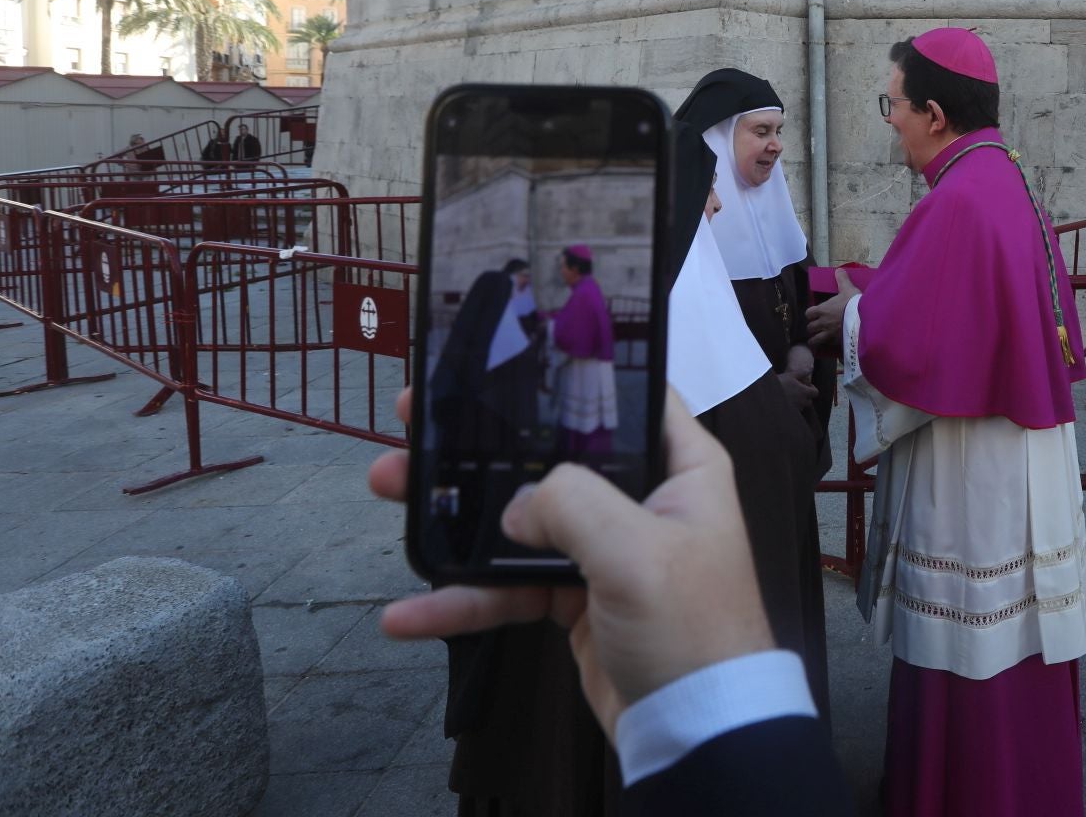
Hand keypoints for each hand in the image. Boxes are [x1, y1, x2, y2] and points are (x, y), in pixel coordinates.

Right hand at [369, 386, 773, 734]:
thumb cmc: (695, 630)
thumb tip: (516, 505)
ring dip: (456, 516)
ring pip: (520, 519)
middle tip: (419, 419)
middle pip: (554, 453)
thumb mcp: (638, 551)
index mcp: (683, 467)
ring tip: (387, 490)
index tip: (508, 358)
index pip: (630, 396)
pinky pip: (510, 588)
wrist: (698, 728)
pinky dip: (463, 598)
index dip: (574, 372)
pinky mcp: (577, 598)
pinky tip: (411, 609)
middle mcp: (645, 498)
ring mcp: (607, 549)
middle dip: (483, 442)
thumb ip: (572, 503)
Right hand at [778, 345, 817, 411]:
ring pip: (802, 406)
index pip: (815, 392)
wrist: (767, 394)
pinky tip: (786, 401)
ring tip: (792, 396)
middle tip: (799, 391)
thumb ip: (803, 372)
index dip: (812, 388)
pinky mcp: (790, 412)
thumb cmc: (780, 382)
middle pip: (809, 401)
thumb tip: (811, 368)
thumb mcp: (791, 374)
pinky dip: (794, 407)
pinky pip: (795, 411)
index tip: (806, 385)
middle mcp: (802, 401)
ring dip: (800, 402)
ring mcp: (796, 408)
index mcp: (804, 391)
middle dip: (806, 397)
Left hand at [804, 268, 859, 353]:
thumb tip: (839, 269)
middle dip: (812, 328)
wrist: (863, 319)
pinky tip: (829, 346)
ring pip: (814, 340)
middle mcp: (822, 323)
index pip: (808, 313)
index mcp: (822, 309)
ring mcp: (828, 334)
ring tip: (819, 340)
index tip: (814, 314)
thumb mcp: (848, 289)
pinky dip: (826, 347)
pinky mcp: (835, 343)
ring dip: (815, 340)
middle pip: (810, 328)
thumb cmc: (853, 303)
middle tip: (817, 327)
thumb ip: (842, 279)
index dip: (811, 314)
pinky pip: (826, 347)